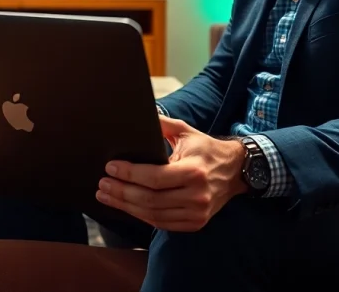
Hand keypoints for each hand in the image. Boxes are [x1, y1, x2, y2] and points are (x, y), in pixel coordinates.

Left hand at [96, 116, 247, 231]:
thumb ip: (161, 124)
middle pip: (150, 199)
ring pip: (153, 215)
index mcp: (194, 171)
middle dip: (121, 192)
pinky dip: (142, 216)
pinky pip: (162, 223)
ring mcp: (197, 213)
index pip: (154, 177)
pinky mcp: (195, 223)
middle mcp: (197, 195)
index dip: (129, 174)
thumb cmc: (206, 149)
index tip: (110, 168)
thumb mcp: (186, 131)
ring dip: (126, 206)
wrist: (236, 171)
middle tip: (102, 184)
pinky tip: (127, 207)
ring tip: (107, 196)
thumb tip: (138, 115)